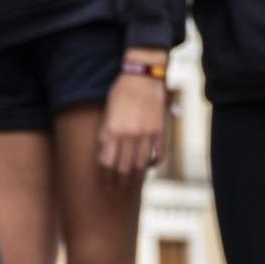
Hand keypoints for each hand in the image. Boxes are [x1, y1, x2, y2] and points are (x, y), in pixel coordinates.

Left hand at [96, 49, 167, 180]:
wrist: (143, 76)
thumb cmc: (121, 92)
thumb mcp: (107, 112)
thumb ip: (106, 134)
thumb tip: (105, 156)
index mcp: (113, 129)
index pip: (107, 162)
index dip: (105, 176)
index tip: (105, 183)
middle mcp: (130, 134)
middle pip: (124, 168)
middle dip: (119, 181)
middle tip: (117, 187)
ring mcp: (147, 133)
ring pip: (141, 165)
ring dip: (135, 177)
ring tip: (131, 181)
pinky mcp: (160, 130)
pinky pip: (158, 155)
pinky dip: (152, 164)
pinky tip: (147, 166)